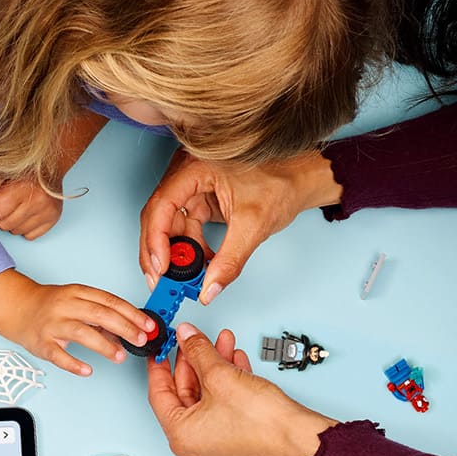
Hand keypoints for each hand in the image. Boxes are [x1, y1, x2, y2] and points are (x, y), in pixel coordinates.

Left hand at [0, 110, 103, 238]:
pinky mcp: (54, 219)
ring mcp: (48, 212)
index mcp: (23, 188)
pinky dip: (25, 227)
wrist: (50, 163)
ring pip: (16, 232)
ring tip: (16, 207)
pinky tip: (27, 213)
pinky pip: (30, 236)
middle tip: (1, 205)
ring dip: (12, 222)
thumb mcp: (0, 170)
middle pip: (4, 225)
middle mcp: (38, 202)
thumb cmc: (23, 167)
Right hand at [0, 269, 153, 376]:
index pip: (110, 301)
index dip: (132, 313)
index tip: (148, 324)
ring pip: (82, 333)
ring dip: (105, 346)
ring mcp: (53, 324)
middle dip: (125, 327)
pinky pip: (58, 355)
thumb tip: (130, 332)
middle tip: (141, 339)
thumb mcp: (78, 303)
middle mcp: (66, 306)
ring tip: (120, 356)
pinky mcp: (42, 342)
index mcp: (78, 293)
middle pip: (100, 314)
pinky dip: (73, 364)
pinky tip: (87, 370)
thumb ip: (102, 317)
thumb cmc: (51, 306)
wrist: (17, 308)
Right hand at [137, 149, 338, 304]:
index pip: (162, 205)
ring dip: (176, 253)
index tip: (160, 268)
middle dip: (160, 252)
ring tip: (184, 279)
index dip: (156, 240)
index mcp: (195, 167)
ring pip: (171, 224)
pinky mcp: (201, 198)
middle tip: (162, 281)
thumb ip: (229, 260)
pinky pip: (187, 226)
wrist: (300, 179)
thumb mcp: (253, 225)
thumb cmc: (281, 183)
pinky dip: (190, 248)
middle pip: (159, 216)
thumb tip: (209, 288)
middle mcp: (187, 173)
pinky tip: (199, 265)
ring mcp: (193, 186)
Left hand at [145, 324, 334, 455]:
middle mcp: (195, 448)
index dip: (160, 365)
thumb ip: (198, 351)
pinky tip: (235, 363)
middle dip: (195, 362)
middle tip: (195, 341)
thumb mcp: (221, 375)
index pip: (159, 394)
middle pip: (186, 395)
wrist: (300, 438)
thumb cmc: (263, 422)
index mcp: (180, 437)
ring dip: (215, 369)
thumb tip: (186, 337)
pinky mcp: (236, 443)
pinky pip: (223, 409)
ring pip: (207, 399)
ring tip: (223, 345)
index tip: (161, 349)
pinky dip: (227, 386)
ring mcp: (216, 448)